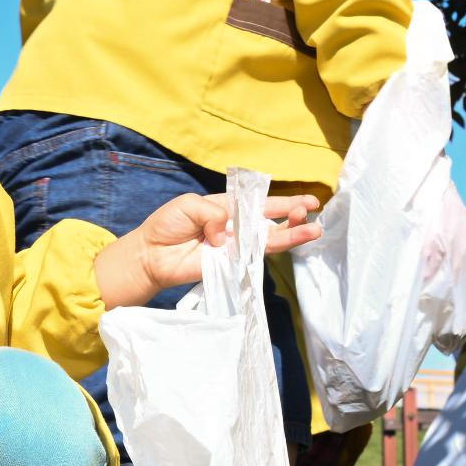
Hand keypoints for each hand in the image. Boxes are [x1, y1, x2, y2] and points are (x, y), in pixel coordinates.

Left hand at [94, 192, 321, 309]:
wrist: (151, 254)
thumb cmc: (167, 225)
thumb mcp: (189, 205)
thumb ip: (214, 213)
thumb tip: (228, 233)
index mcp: (228, 207)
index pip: (261, 203)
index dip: (284, 202)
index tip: (309, 201)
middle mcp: (236, 227)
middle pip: (272, 222)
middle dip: (293, 217)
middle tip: (307, 212)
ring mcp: (235, 247)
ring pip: (269, 241)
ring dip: (292, 235)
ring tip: (313, 230)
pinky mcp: (230, 264)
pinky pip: (253, 258)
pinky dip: (270, 252)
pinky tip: (289, 245)